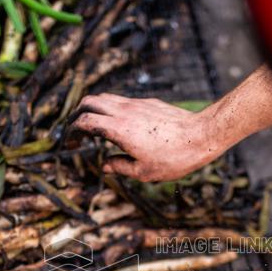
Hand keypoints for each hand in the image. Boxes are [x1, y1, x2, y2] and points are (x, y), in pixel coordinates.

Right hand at [70, 94, 222, 181]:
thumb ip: (119, 167)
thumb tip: (104, 166)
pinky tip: (118, 124)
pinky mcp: (148, 102)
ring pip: (105, 98)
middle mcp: (124, 111)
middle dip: (77, 114)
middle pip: (89, 101)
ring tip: (93, 126)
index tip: (69, 142)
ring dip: (94, 109)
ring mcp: (137, 104)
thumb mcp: (143, 172)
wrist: (202, 136)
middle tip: (75, 130)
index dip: (71, 131)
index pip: (84, 121)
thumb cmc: (174, 158)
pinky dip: (111, 109)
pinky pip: (122, 100)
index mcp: (118, 129)